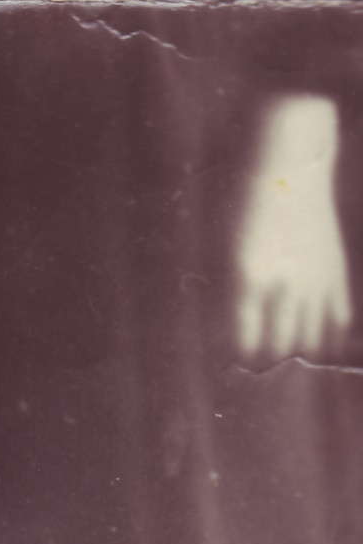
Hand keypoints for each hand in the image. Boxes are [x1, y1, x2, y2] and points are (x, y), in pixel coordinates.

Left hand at [234, 92, 350, 363]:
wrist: (289, 147)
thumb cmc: (232, 180)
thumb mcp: (208, 225)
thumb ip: (211, 271)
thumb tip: (208, 311)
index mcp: (243, 274)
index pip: (239, 339)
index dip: (233, 364)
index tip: (225, 380)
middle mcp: (282, 283)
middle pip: (277, 349)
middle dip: (265, 374)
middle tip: (255, 396)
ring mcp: (314, 279)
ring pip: (311, 341)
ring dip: (298, 363)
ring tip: (287, 386)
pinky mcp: (335, 270)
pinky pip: (336, 320)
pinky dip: (327, 341)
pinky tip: (318, 358)